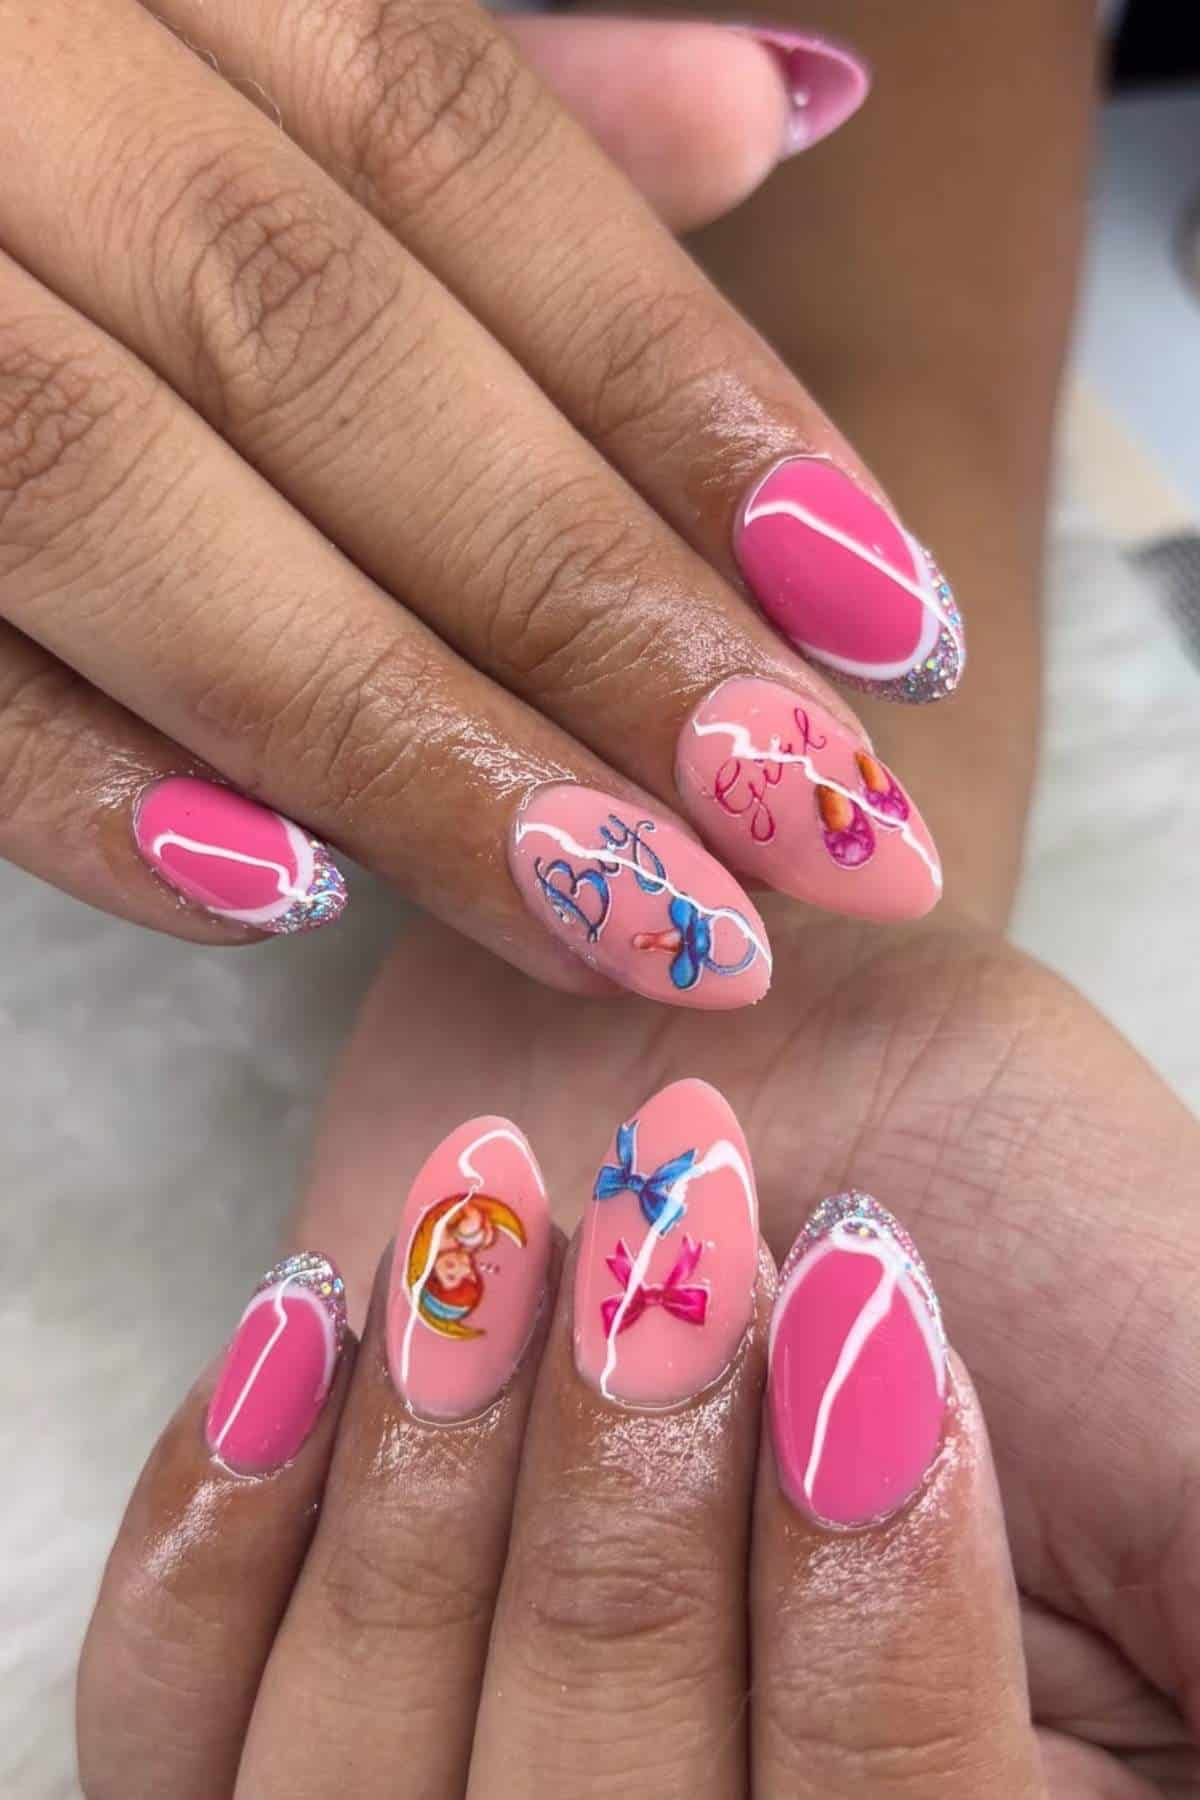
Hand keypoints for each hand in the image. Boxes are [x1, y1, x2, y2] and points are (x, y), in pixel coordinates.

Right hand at [0, 1, 956, 1008]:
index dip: (688, 388)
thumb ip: (472, 65)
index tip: (886, 615)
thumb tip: (774, 108)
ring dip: (394, 729)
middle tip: (819, 830)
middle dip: (594, 611)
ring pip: (121, 497)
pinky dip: (74, 777)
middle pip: (328, 348)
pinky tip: (280, 895)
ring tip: (635, 912)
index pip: (456, 149)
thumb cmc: (8, 82)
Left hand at [275, 906, 1194, 1792]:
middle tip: (675, 1237)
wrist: (782, 1037)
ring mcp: (460, 1795)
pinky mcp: (277, 1697)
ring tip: (498, 1230)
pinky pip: (169, 1743)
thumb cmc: (1017, 1193)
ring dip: (428, 1494)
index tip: (868, 1311)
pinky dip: (220, 1536)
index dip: (872, 1645)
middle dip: (627, 1537)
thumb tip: (1186, 1762)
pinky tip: (326, 1322)